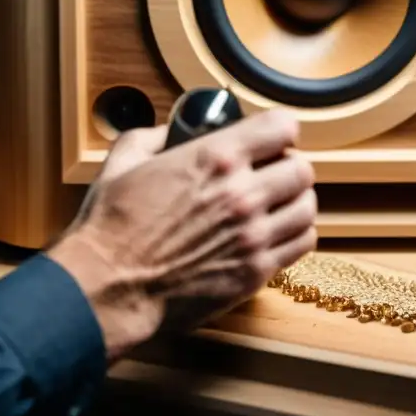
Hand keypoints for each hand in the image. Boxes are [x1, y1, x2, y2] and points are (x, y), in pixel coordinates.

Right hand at [47, 109, 316, 361]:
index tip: (272, 137)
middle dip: (289, 166)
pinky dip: (294, 234)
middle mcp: (243, 194)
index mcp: (215, 158)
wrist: (107, 288)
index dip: (280, 129)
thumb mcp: (124, 160)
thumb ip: (153, 136)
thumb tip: (169, 132)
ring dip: (295, 201)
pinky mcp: (255, 271)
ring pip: (308, 206)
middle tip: (273, 173)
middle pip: (303, 169)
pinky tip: (275, 232)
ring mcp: (253, 235)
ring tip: (277, 204)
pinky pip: (301, 243)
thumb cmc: (111, 228)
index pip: (283, 127)